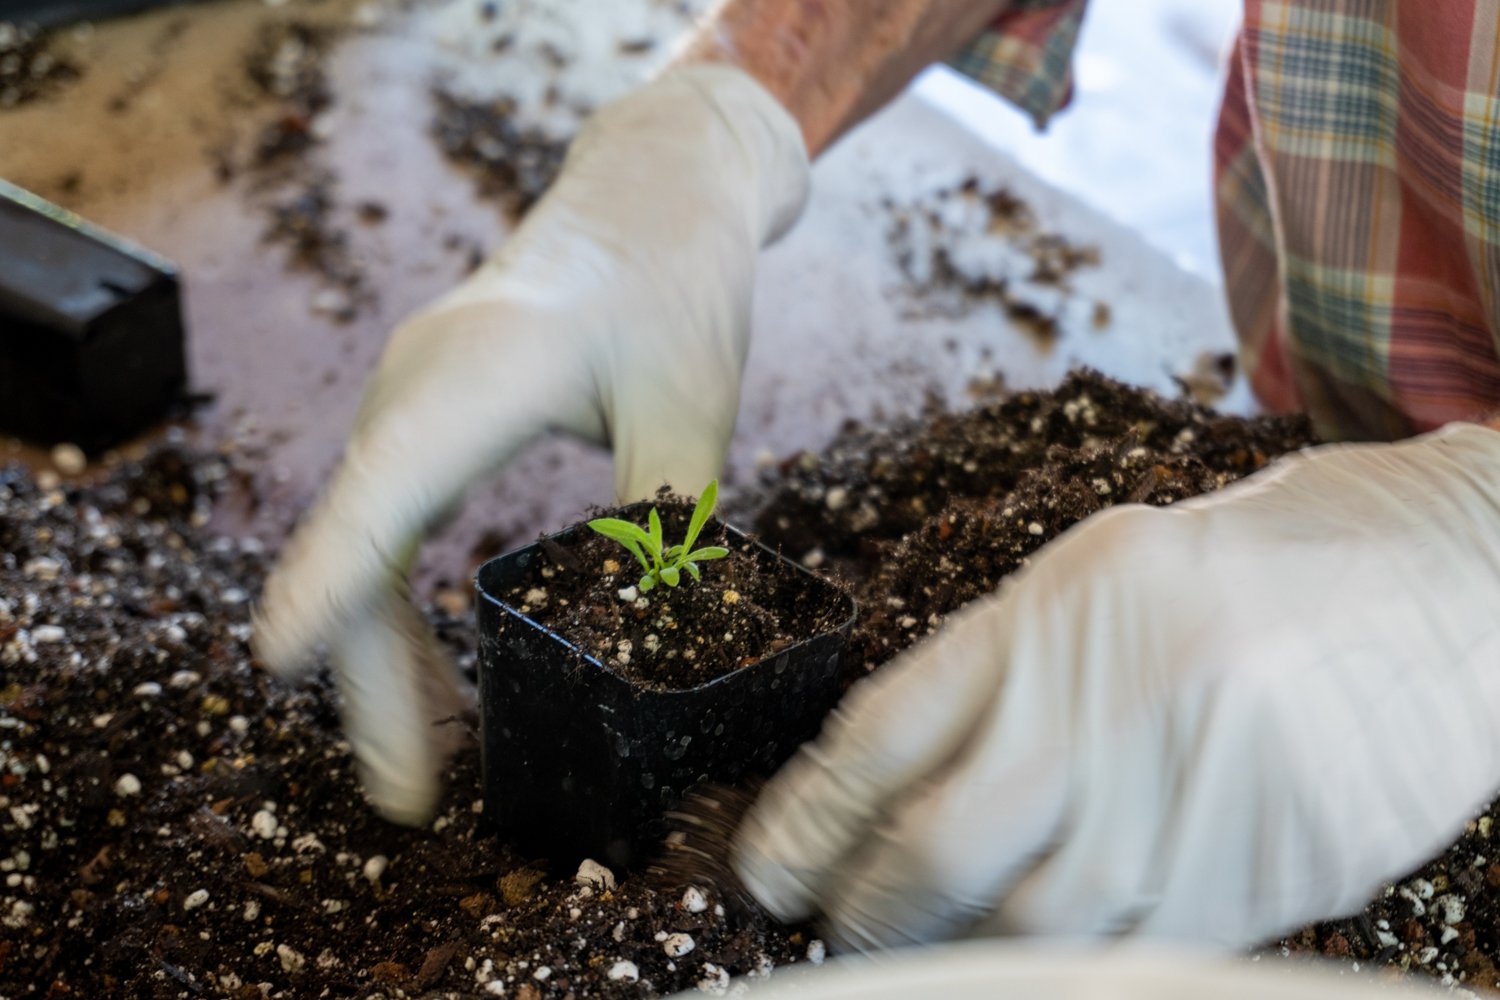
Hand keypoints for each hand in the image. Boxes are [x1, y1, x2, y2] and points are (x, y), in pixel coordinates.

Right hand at [252, 65, 808, 823]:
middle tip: (412, 797)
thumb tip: (652, 639)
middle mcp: (416, 390)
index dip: (330, 580)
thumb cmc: (674, 283)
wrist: (647, 196)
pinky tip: (442, 683)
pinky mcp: (425, 422)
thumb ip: (666, 518)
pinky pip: (390, 531)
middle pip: (360, 549)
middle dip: (373, 678)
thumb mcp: (695, 404)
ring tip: (430, 768)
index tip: (277, 660)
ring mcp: (410, 405)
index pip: (384, 494)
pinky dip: (402, 613)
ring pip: (366, 551)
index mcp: (477, 376)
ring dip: (386, 658)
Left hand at [735, 424, 1499, 949]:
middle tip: (832, 928)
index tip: (764, 873)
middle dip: (864, 910)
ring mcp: (1189, 800)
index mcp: (1050, 616)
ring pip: (1027, 929)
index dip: (805, 823)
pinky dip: (1063, 971)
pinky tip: (1030, 960)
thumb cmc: (1236, 573)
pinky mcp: (1265, 875)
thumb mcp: (1091, 579)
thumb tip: (882, 791)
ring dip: (953, 956)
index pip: (881, 739)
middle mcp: (1108, 709)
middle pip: (935, 850)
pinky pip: (1133, 957)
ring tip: (916, 955)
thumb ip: (990, 675)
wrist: (1425, 583)